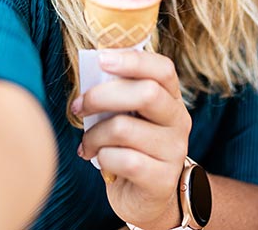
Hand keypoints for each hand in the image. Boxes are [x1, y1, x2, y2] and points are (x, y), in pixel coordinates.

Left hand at [73, 49, 190, 229]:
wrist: (149, 199)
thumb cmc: (131, 148)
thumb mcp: (129, 116)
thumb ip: (118, 94)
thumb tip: (92, 70)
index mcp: (172, 99)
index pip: (163, 69)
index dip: (132, 60)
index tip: (100, 59)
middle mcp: (178, 121)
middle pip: (146, 93)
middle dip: (102, 96)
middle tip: (78, 107)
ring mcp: (174, 151)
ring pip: (124, 128)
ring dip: (94, 135)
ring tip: (87, 144)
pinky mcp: (161, 179)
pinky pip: (123, 160)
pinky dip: (102, 158)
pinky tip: (100, 161)